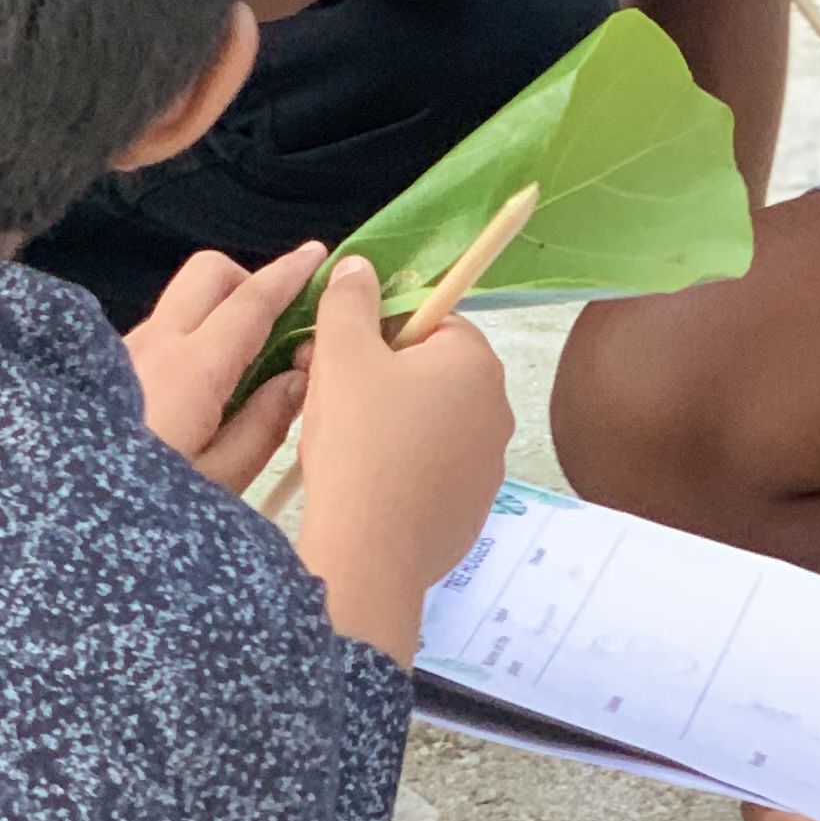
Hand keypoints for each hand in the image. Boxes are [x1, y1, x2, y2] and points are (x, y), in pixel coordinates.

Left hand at [122, 242, 324, 491]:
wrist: (55, 522)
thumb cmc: (139, 513)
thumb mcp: (219, 484)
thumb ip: (264, 424)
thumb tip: (298, 377)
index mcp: (190, 370)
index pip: (250, 301)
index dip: (289, 274)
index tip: (317, 255)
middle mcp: (152, 345)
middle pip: (209, 273)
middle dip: (249, 282)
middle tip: (276, 329)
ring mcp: (122, 353)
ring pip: (180, 303)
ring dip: (216, 315)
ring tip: (240, 377)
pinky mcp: (102, 369)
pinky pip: (157, 334)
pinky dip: (188, 341)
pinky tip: (196, 397)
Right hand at [291, 256, 510, 664]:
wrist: (369, 553)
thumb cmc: (359, 442)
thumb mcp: (341, 353)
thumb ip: (350, 299)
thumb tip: (360, 267)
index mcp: (475, 362)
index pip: (429, 320)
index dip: (376, 331)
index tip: (337, 353)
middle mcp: (495, 410)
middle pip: (427, 371)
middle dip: (375, 375)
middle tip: (324, 391)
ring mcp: (487, 467)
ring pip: (426, 423)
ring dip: (385, 421)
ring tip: (337, 441)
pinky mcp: (470, 512)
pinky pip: (430, 472)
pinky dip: (398, 469)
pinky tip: (361, 483)